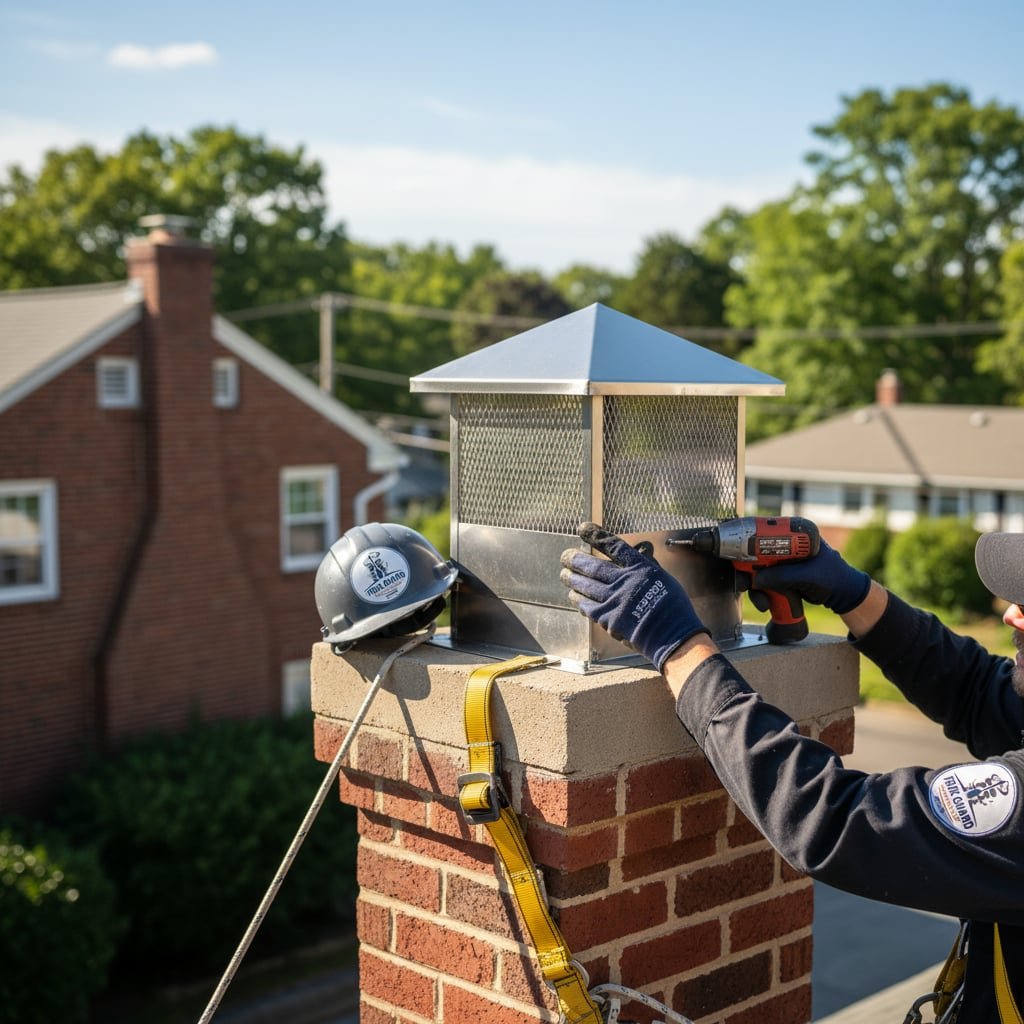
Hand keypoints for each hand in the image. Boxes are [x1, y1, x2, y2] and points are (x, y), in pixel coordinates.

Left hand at [559, 522, 709, 671]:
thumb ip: (646, 567)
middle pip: (594, 566)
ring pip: (587, 586)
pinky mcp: (609, 618)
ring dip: (572, 579)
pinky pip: (588, 607)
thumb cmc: (673, 608)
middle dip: (576, 560)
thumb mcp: (663, 579)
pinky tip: (574, 597)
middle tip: (565, 556)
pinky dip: (579, 601)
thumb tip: (635, 556)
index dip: (596, 536)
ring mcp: (615, 600)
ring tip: (564, 574)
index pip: (614, 546)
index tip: (583, 529)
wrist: (673, 636)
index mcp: (641, 568)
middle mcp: (625, 581)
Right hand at [752, 539, 870, 613]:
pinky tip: (766, 604)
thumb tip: (756, 579)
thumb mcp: (808, 575)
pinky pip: (764, 582)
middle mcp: (786, 546)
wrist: (843, 597)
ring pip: (758, 570)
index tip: (739, 551)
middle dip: (747, 570)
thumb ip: (783, 576)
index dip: (749, 539)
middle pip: (757, 553)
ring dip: (754, 587)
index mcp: (796, 535)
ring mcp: (783, 562)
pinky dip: (761, 594)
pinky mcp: (781, 576)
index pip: (767, 532)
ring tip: (761, 602)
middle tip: (744, 582)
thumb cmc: (834, 579)